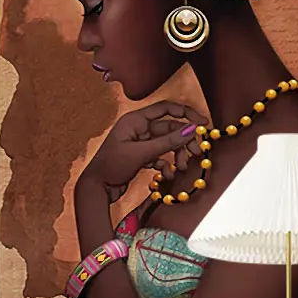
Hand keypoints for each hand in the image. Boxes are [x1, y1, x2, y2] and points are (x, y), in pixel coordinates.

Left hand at [79, 101, 208, 203]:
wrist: (95, 188)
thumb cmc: (112, 166)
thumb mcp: (141, 153)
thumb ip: (168, 141)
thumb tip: (191, 129)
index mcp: (135, 120)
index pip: (166, 108)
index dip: (186, 113)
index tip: (202, 123)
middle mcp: (138, 128)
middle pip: (169, 128)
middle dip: (183, 141)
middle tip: (196, 153)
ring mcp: (139, 143)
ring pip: (166, 144)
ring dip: (176, 154)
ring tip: (181, 167)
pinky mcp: (140, 156)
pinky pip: (159, 156)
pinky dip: (166, 164)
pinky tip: (167, 174)